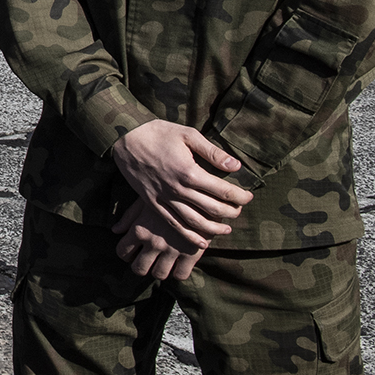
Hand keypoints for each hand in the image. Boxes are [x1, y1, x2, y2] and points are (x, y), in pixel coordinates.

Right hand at [109, 119, 252, 248]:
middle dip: (231, 212)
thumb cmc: (158, 133)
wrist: (125, 137)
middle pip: (212, 208)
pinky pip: (173, 223)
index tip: (249, 197)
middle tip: (239, 211)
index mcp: (189, 172)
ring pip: (194, 221)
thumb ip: (212, 152)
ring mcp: (164, 198)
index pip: (223, 190)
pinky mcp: (152, 202)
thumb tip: (235, 165)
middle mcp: (178, 189)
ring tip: (226, 229)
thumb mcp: (187, 134)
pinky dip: (188, 235)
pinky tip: (201, 242)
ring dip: (213, 228)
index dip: (240, 196)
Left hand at [111, 197, 208, 280]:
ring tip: (162, 262)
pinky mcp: (192, 254)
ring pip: (159, 274)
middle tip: (147, 260)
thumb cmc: (169, 194)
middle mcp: (154, 242)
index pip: (123, 252)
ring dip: (159, 270)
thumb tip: (115, 230)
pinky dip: (178, 272)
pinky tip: (178, 264)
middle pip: (139, 269)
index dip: (126, 254)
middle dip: (141, 266)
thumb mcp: (146, 201)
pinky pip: (180, 275)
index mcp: (140, 229)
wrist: (201, 193)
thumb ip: (129, 217)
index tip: (133, 252)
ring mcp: (173, 250)